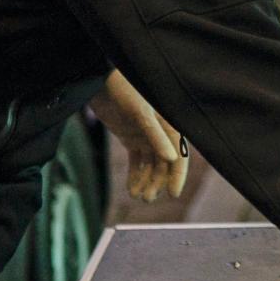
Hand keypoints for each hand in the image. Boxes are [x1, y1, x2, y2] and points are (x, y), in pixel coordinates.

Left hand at [89, 70, 187, 201]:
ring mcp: (145, 136)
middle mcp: (160, 132)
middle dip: (158, 182)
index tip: (173, 194)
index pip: (179, 154)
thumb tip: (172, 159)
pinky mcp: (130, 138)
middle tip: (148, 198)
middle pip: (164, 163)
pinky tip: (131, 189)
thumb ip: (156, 134)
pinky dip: (135, 176)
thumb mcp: (141, 113)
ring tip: (138, 196)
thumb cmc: (124, 91)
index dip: (177, 174)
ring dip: (146, 181)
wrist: (101, 81)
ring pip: (150, 165)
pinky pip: (136, 161)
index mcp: (169, 124)